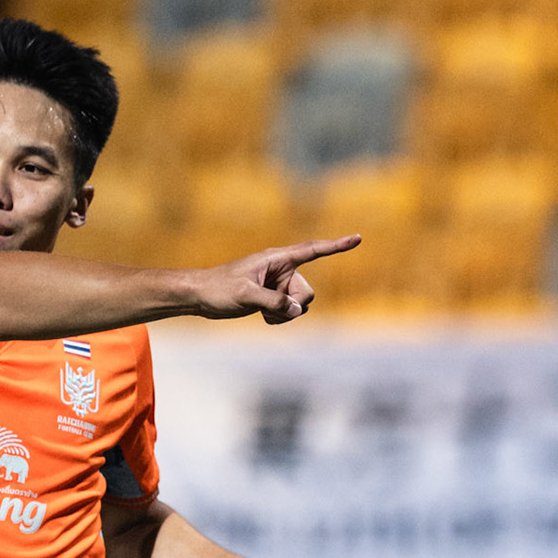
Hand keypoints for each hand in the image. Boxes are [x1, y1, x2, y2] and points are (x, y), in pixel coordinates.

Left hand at [189, 235, 360, 323]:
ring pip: (299, 306)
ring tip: (261, 311)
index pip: (312, 250)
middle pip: (308, 292)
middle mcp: (282, 271)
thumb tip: (295, 310)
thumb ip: (273, 302)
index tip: (357, 238)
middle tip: (271, 305)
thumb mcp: (245, 294)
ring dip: (284, 314)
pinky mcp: (272, 299)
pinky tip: (260, 316)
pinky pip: (288, 313)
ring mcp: (278, 286)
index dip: (336, 246)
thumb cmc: (219, 288)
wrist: (200, 297)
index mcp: (277, 259)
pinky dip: (278, 318)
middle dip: (294, 304)